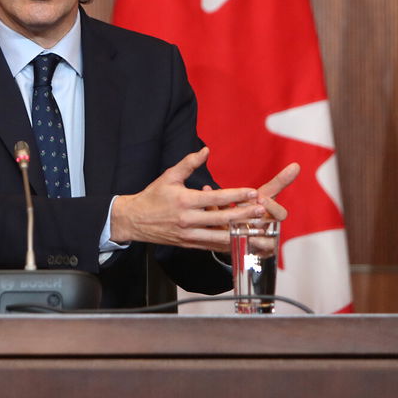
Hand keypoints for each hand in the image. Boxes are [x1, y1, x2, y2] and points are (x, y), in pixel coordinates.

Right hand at [110, 148, 298, 252]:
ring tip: (257, 228)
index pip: (215, 198)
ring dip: (240, 232)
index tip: (252, 192)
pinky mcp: (189, 245)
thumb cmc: (153, 196)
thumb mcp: (169, 176)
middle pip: (221, 218)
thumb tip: (206, 151)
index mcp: (184, 201)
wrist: (134, 221)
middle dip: (244, 215)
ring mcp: (189, 235)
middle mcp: (188, 220)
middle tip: (262, 210)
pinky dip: (228, 243)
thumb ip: (189, 163)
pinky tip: (242, 240)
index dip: (235, 195)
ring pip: (219, 236)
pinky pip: (212, 246)